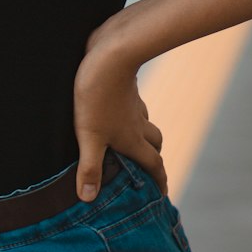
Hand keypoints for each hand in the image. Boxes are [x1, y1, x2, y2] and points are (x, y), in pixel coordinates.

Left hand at [73, 27, 165, 201]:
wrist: (111, 53)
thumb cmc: (99, 96)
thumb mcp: (90, 136)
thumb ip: (90, 167)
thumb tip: (89, 198)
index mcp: (133, 140)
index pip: (153, 165)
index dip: (159, 181)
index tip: (163, 194)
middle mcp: (138, 124)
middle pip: (154, 144)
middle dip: (152, 158)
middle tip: (144, 169)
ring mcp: (133, 104)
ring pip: (145, 123)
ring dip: (142, 135)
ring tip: (129, 142)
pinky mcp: (126, 87)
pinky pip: (134, 105)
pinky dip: (130, 114)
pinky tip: (117, 111)